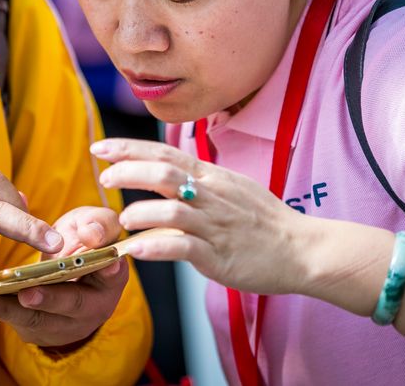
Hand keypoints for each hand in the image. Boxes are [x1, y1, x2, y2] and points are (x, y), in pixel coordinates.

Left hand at [0, 206, 128, 347]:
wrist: (65, 277)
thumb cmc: (82, 246)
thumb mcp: (94, 229)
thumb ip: (97, 225)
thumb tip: (91, 234)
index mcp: (109, 280)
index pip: (113, 274)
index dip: (111, 270)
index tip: (108, 264)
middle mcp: (89, 307)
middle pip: (70, 304)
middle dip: (48, 299)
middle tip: (27, 294)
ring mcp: (60, 323)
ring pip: (32, 318)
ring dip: (3, 308)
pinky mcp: (33, 327)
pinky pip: (8, 315)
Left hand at [92, 138, 311, 295]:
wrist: (304, 249)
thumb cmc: (263, 221)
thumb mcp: (230, 187)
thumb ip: (196, 179)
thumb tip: (161, 172)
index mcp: (211, 177)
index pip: (164, 154)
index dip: (129, 148)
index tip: (100, 148)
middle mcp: (211, 196)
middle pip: (164, 173)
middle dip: (129, 171)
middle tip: (105, 179)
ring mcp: (216, 226)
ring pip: (172, 210)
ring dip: (141, 212)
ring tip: (124, 220)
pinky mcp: (220, 256)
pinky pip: (184, 248)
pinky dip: (156, 247)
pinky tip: (137, 250)